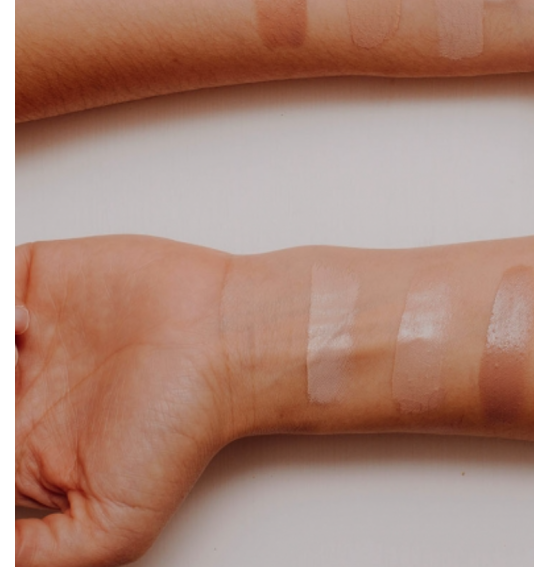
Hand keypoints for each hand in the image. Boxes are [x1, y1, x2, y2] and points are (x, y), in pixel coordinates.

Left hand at [15, 237, 233, 566]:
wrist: (227, 342)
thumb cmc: (183, 425)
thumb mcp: (112, 527)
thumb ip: (34, 556)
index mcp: (17, 450)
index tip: (6, 429)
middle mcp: (14, 390)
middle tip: (9, 389)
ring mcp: (20, 336)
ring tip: (12, 356)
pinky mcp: (34, 280)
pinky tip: (19, 326)